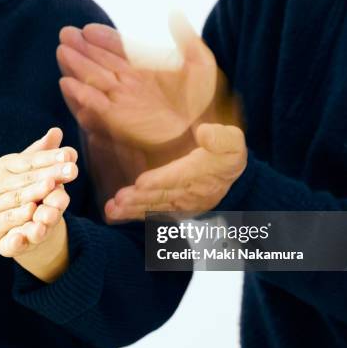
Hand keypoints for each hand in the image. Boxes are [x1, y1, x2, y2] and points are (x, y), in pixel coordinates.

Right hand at [0, 128, 78, 282]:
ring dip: (34, 191)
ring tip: (51, 185)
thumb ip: (37, 153)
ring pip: (16, 196)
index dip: (50, 157)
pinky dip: (17, 215)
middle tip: (72, 169)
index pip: (31, 159)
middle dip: (50, 172)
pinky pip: (5, 218)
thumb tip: (58, 131)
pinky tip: (31, 212)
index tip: (71, 154)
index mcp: (7, 166)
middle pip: (28, 176)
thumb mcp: (13, 169)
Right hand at [57, 13, 217, 149]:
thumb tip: (174, 12)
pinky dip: (81, 94)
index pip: (119, 48)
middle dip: (82, 49)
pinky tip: (68, 83)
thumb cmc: (202, 102)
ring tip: (62, 51)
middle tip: (65, 34)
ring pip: (93, 80)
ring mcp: (121, 101)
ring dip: (76, 67)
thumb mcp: (200, 65)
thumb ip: (186, 39)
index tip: (88, 28)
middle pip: (99, 62)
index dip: (104, 38)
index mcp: (144, 68)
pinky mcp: (118, 120)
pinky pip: (95, 105)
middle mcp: (129, 84)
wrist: (201, 132)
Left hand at [104, 124, 246, 221]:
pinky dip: (133, 215)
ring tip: (113, 208)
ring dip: (132, 209)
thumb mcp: (233, 141)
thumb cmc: (227, 154)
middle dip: (139, 198)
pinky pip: (152, 213)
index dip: (160, 180)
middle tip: (119, 199)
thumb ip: (222, 138)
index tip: (141, 182)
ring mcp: (180, 204)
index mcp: (202, 173)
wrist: (232, 177)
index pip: (179, 177)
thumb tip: (204, 132)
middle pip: (162, 196)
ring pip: (154, 207)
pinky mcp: (172, 209)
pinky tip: (115, 214)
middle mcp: (190, 193)